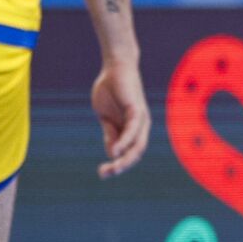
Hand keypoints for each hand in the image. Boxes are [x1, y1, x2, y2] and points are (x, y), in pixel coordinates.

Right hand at [91, 60, 150, 177]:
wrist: (115, 67)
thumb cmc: (110, 90)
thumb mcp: (106, 117)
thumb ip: (110, 134)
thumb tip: (113, 154)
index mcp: (132, 130)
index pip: (129, 153)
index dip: (117, 165)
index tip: (102, 173)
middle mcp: (141, 127)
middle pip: (135, 153)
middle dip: (122, 166)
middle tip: (105, 174)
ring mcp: (141, 119)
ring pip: (137, 145)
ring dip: (125, 159)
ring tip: (113, 169)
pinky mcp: (137, 110)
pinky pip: (133, 129)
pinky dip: (125, 141)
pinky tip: (116, 151)